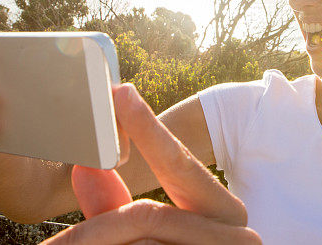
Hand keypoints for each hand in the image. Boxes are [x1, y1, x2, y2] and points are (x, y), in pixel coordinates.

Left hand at [42, 84, 260, 244]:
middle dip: (92, 231)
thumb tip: (83, 166)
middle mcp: (238, 234)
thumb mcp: (150, 240)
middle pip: (147, 217)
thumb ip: (119, 207)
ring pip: (142, 242)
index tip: (120, 93)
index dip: (148, 130)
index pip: (181, 165)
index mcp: (223, 212)